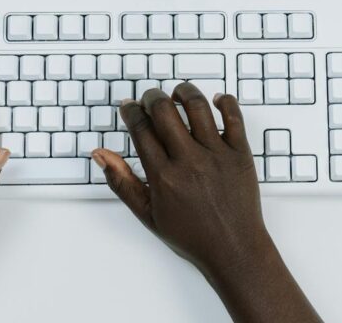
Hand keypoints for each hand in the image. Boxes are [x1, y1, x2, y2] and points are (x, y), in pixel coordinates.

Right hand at [92, 84, 320, 322]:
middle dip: (152, 97)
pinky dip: (225, 102)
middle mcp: (189, 161)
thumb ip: (122, 181)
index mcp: (164, 176)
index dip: (131, 112)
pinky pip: (234, 118)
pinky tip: (217, 100)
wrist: (233, 249)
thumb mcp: (148, 213)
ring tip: (178, 93)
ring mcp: (217, 155)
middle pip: (165, 111)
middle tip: (150, 98)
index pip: (141, 129)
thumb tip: (100, 154)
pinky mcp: (241, 154)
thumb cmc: (192, 235)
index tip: (129, 107)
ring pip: (198, 107)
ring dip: (184, 92)